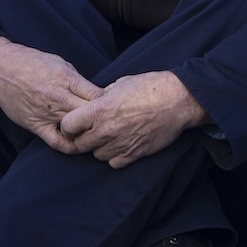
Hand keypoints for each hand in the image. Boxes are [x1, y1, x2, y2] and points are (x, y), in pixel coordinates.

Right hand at [0, 37, 100, 154]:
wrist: (2, 68)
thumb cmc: (32, 62)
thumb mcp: (61, 63)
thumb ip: (78, 81)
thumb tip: (94, 93)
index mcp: (68, 80)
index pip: (98, 97)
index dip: (109, 104)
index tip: (114, 107)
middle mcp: (59, 98)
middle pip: (91, 116)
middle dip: (103, 120)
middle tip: (109, 124)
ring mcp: (47, 113)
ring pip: (76, 131)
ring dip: (88, 134)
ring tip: (97, 136)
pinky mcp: (36, 125)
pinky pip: (57, 142)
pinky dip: (70, 146)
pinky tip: (78, 145)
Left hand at [59, 71, 208, 168]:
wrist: (178, 100)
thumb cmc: (150, 87)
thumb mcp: (120, 84)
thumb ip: (101, 97)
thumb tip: (91, 104)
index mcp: (100, 109)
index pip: (68, 126)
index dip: (69, 125)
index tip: (75, 122)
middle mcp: (107, 129)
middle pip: (80, 145)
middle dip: (82, 138)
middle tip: (91, 130)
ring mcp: (121, 144)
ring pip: (96, 155)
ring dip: (99, 147)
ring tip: (109, 136)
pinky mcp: (134, 154)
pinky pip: (114, 163)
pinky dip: (114, 156)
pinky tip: (120, 144)